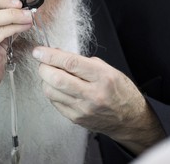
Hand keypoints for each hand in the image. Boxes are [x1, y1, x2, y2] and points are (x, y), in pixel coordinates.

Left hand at [33, 46, 164, 153]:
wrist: (129, 119)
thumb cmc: (120, 91)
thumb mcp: (108, 69)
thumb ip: (82, 61)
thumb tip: (57, 54)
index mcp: (102, 77)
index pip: (70, 63)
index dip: (50, 55)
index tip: (39, 51)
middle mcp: (92, 94)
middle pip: (56, 79)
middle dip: (43, 67)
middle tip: (43, 62)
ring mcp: (83, 109)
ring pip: (51, 92)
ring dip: (46, 80)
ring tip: (52, 75)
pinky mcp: (76, 119)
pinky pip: (55, 103)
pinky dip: (53, 92)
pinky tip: (59, 88)